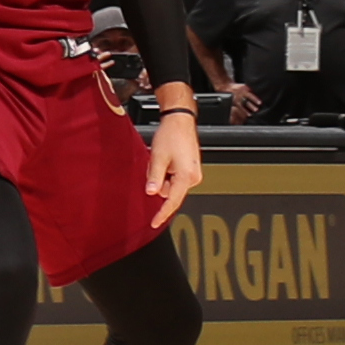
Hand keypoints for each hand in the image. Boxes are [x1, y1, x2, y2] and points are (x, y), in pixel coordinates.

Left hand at [143, 96, 204, 212]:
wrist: (180, 121)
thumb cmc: (171, 135)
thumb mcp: (158, 157)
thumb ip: (155, 177)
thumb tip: (151, 193)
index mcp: (186, 177)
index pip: (172, 201)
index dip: (162, 213)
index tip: (154, 223)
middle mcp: (193, 178)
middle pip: (169, 192)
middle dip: (158, 181)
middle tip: (155, 163)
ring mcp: (193, 174)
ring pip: (170, 185)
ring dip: (161, 175)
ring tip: (161, 158)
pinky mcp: (190, 170)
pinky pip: (174, 178)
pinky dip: (166, 171)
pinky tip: (165, 159)